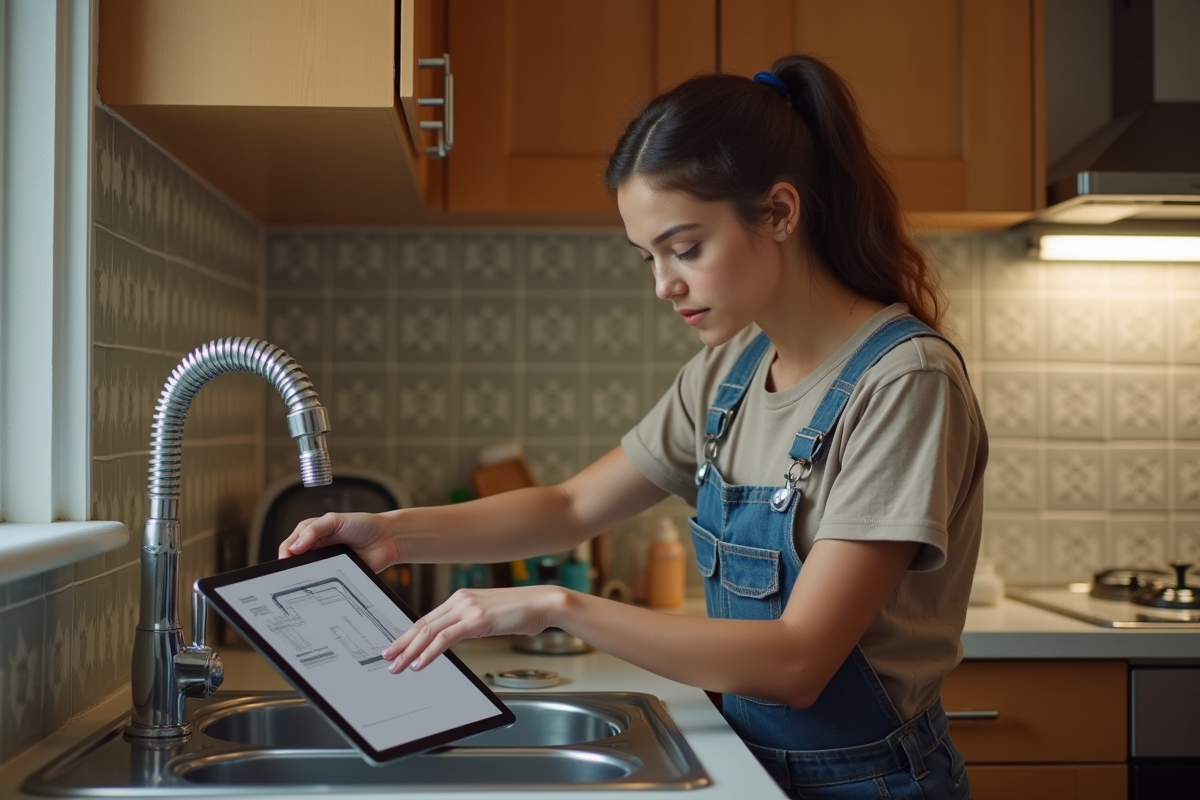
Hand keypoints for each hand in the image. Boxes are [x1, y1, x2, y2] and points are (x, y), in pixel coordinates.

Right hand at [277, 511, 398, 572]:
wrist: (388, 539)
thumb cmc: (364, 524)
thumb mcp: (335, 520)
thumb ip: (314, 530)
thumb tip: (295, 546)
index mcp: (313, 531)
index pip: (291, 543)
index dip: (286, 552)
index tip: (286, 560)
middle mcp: (318, 547)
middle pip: (297, 559)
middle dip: (292, 566)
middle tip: (292, 571)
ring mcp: (327, 561)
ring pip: (308, 572)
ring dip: (306, 575)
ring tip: (307, 576)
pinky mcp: (337, 573)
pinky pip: (324, 581)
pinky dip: (321, 582)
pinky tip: (321, 581)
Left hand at [383, 586, 567, 672]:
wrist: (543, 603)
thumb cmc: (521, 611)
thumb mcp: (489, 617)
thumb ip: (470, 624)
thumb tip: (455, 639)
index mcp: (461, 598)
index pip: (427, 619)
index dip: (408, 635)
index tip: (396, 647)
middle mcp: (461, 600)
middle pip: (422, 624)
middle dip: (402, 644)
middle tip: (387, 658)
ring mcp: (468, 608)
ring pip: (429, 631)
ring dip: (410, 651)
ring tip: (398, 666)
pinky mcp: (477, 619)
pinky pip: (446, 638)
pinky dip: (429, 652)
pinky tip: (420, 663)